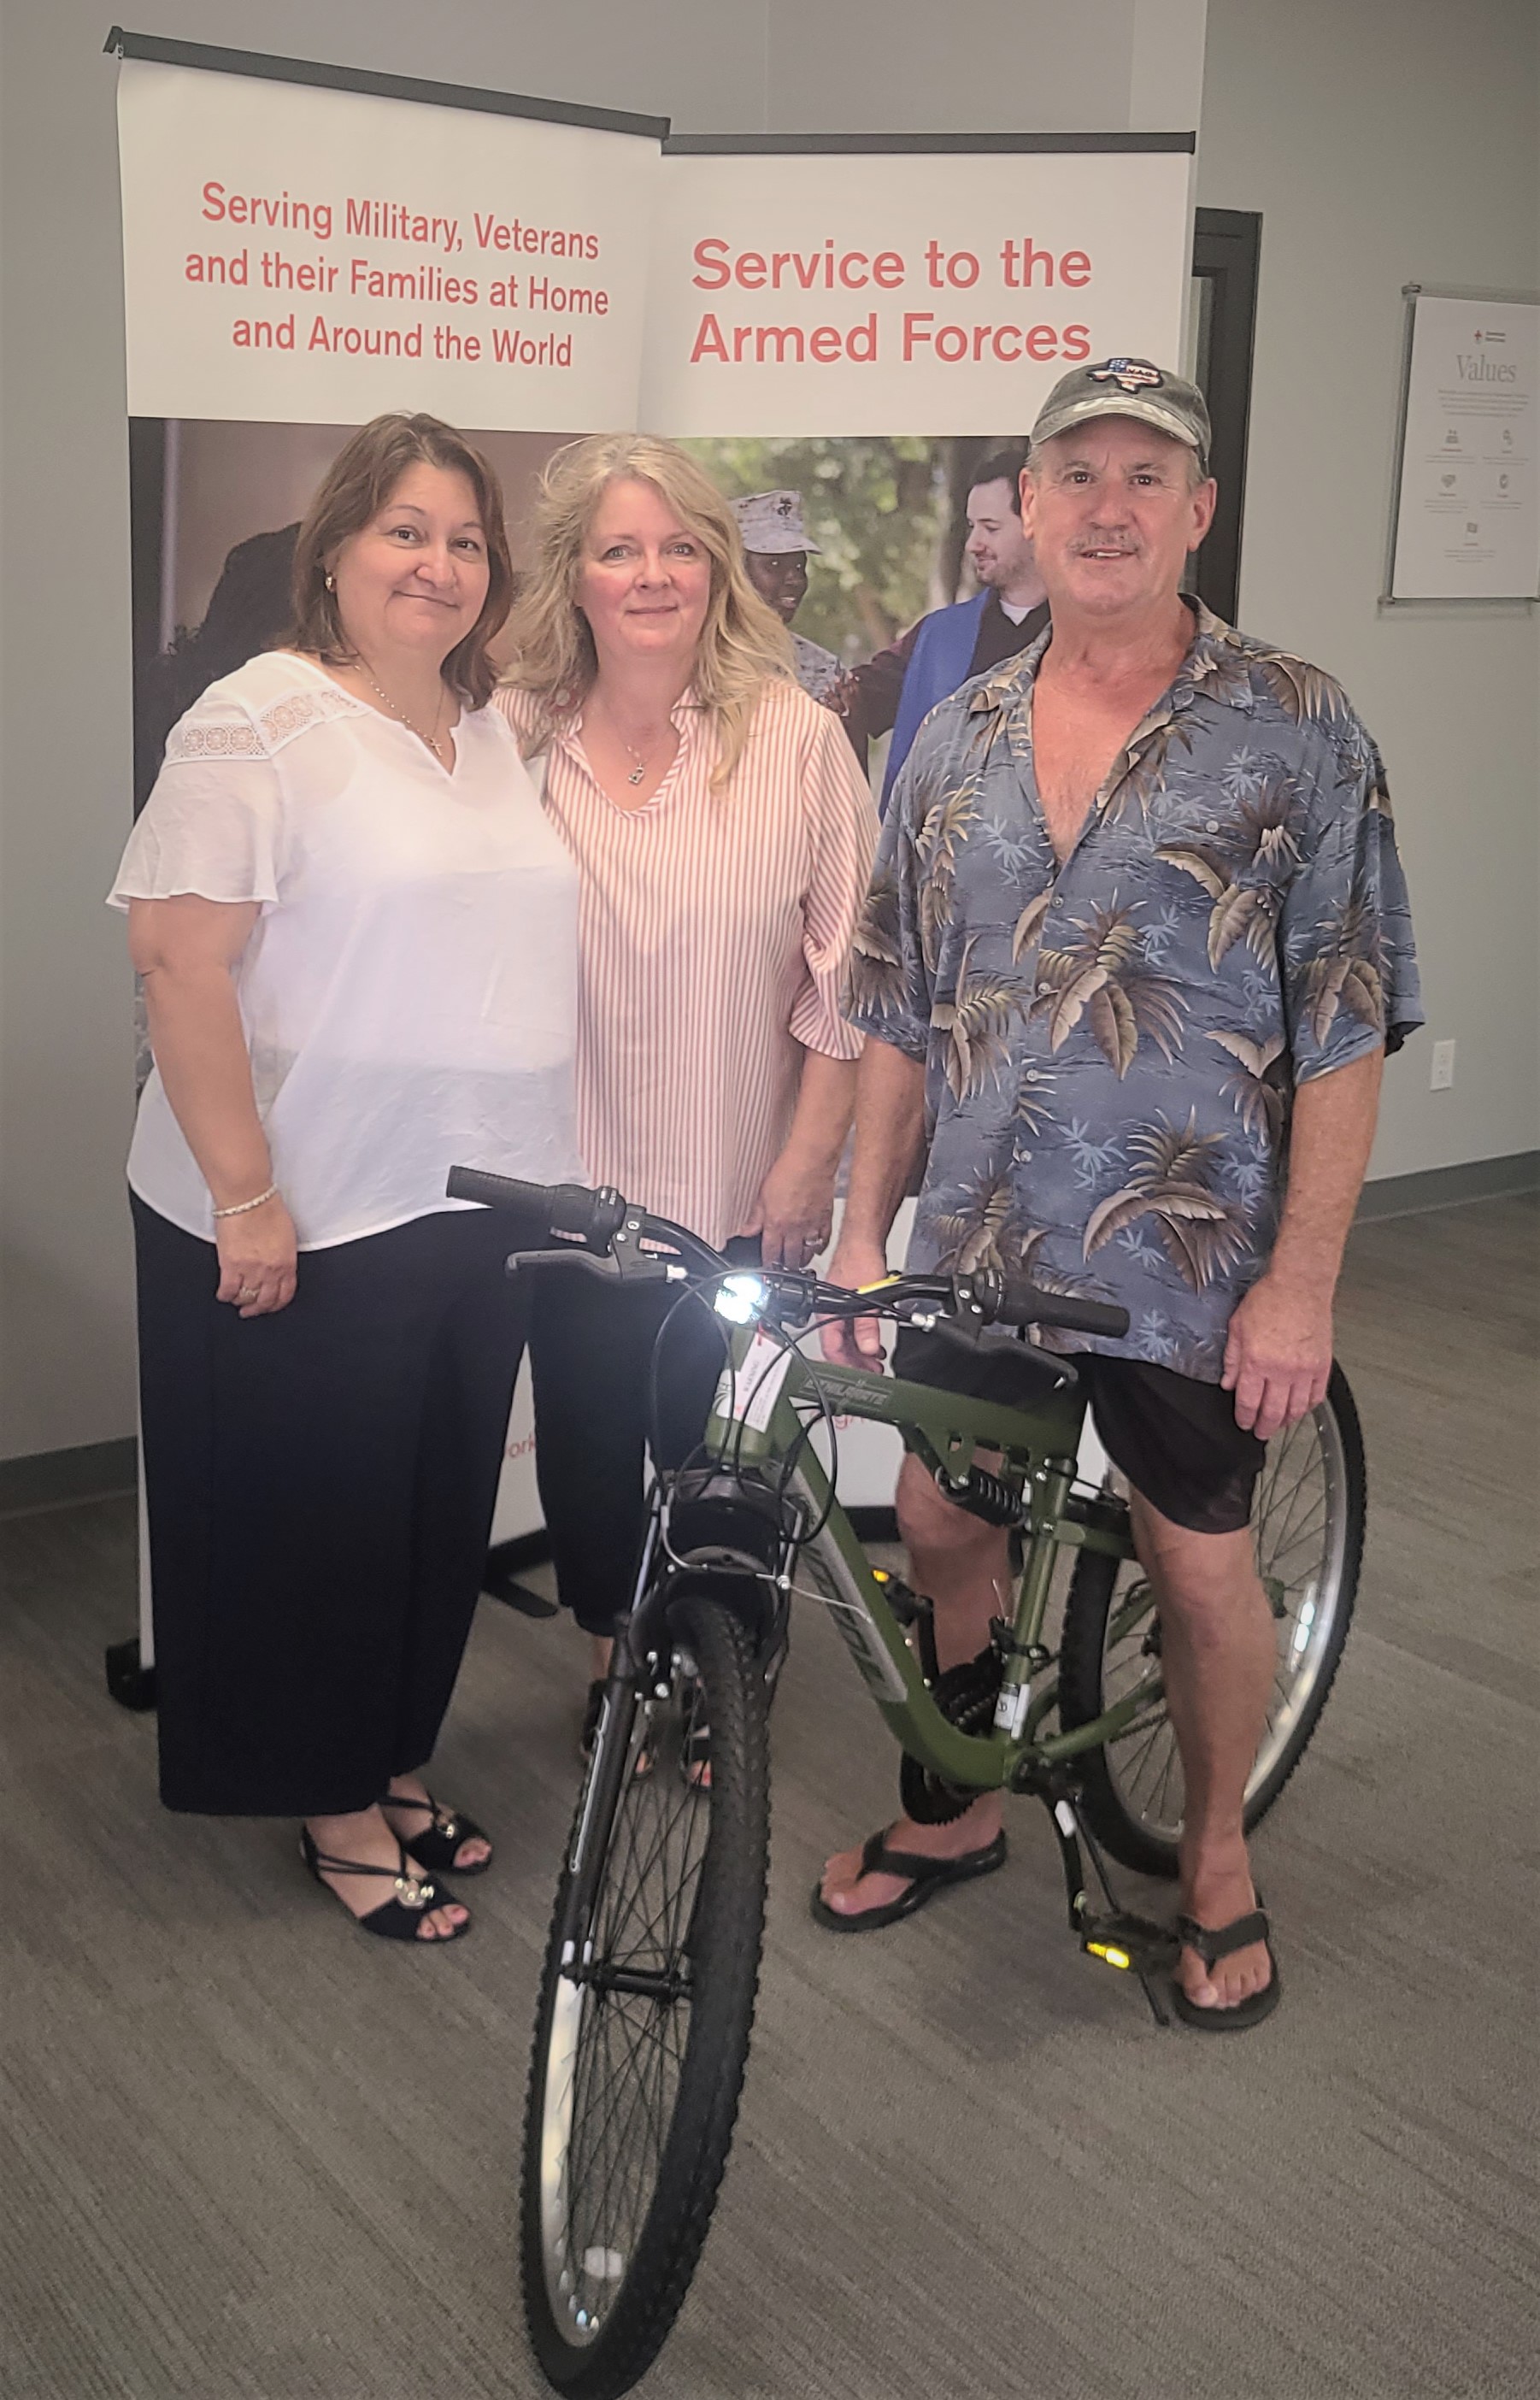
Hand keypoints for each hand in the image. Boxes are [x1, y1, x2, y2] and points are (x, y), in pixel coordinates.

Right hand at [215, 1195, 298, 1317]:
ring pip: (246, 1298)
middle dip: (258, 1309)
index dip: (277, 1304)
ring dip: (241, 1302)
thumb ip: (284, 1255)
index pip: (285, 1294)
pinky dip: (225, 1295)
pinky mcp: (230, 1266)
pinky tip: (224, 1294)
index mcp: (287, 1263)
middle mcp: (270, 1271)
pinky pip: (227, 1291)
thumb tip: (279, 1266)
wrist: (248, 1199)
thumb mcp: (287, 1236)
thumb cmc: (267, 1209)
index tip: (270, 1305)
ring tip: (237, 1300)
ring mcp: (250, 1270)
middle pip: (265, 1301)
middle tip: (251, 1310)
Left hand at [744, 1146, 834, 1271]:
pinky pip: (824, 1239)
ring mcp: (812, 1225)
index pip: (770, 1252)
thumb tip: (745, 1231)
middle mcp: (794, 1229)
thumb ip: (755, 1217)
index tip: (767, 1268)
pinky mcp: (826, 1218)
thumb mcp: (762, 1195)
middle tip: (783, 1270)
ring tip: (798, 1263)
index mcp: (776, 1225)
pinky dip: (820, 1247)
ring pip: (807, 1252)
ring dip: (802, 1260)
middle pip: (790, 1257)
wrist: (811, 1162)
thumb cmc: (787, 1172)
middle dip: (785, 1267)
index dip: (767, 1264)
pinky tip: (817, 1249)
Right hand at [818, 1235, 890, 1368]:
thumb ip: (868, 1325)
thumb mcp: (867, 1297)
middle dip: (855, 1362)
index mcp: (827, 1312)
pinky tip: (874, 1344)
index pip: (831, 1347)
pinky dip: (863, 1339)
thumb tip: (869, 1347)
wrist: (864, 1240)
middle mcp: (830, 1312)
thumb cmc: (859, 1258)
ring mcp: (840, 1308)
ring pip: (846, 1339)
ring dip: (860, 1352)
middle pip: (839, 1347)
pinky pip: (853, 1328)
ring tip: (875, 1362)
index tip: (859, 1374)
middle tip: (871, 1372)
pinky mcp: (850, 1303)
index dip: (845, 1364)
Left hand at [1221, 1272, 1331, 1440]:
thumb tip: (1228, 1382)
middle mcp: (1282, 1370)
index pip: (1249, 1402)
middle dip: (1265, 1427)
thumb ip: (1232, 1359)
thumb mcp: (1237, 1327)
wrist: (1300, 1285)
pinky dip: (1307, 1407)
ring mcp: (1304, 1370)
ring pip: (1296, 1408)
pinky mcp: (1322, 1365)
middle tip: (1261, 1432)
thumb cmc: (1269, 1299)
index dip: (1245, 1418)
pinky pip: (1316, 1396)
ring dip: (1286, 1421)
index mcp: (1257, 1362)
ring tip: (1279, 1424)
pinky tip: (1301, 1409)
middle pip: (1273, 1412)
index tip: (1244, 1423)